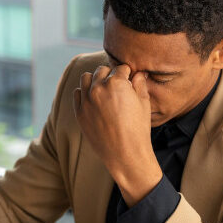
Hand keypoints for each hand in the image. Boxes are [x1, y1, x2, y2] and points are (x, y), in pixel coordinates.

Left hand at [73, 65, 161, 205]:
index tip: (129, 79)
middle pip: (102, 70)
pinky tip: (94, 100)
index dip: (127, 74)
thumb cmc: (138, 129)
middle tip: (117, 86)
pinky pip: (78, 93)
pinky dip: (85, 93)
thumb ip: (140, 84)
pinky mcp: (79, 112)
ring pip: (86, 78)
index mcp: (117, 83)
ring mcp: (87, 100)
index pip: (121, 68)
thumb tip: (139, 73)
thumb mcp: (144, 104)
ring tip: (104, 90)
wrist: (125, 154)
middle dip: (110, 75)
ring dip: (95, 80)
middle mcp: (99, 88)